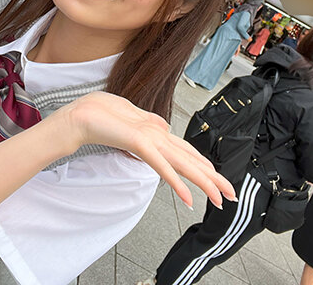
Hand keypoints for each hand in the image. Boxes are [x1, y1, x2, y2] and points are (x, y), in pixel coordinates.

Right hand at [60, 92, 236, 208]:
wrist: (82, 113)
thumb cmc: (101, 116)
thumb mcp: (130, 121)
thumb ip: (147, 126)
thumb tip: (162, 129)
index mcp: (157, 130)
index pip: (187, 150)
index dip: (204, 166)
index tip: (217, 180)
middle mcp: (158, 133)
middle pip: (192, 158)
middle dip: (213, 178)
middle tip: (231, 194)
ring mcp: (151, 137)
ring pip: (184, 163)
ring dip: (205, 183)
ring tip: (220, 198)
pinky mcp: (141, 142)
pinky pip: (163, 168)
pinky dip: (178, 184)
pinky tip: (189, 199)